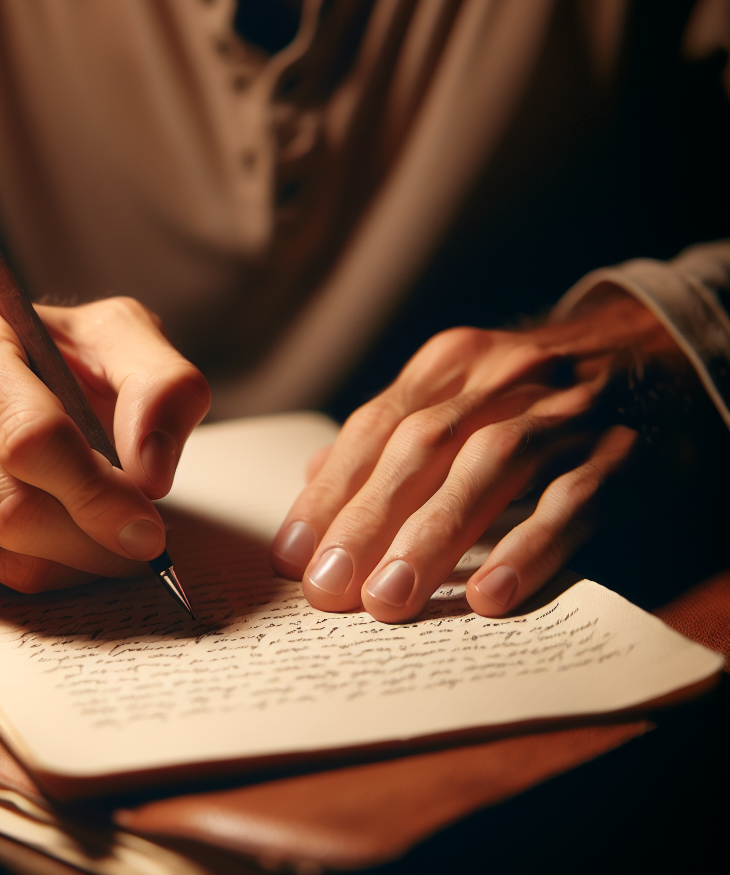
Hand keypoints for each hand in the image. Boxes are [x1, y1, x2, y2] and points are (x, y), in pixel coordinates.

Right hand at [0, 297, 210, 591]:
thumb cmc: (54, 359)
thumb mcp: (118, 340)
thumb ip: (161, 385)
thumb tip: (150, 474)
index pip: (30, 437)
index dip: (98, 492)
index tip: (148, 526)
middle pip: (12, 509)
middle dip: (94, 537)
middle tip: (140, 540)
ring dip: (76, 560)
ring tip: (106, 531)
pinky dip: (40, 571)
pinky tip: (61, 539)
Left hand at [270, 292, 693, 620]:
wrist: (656, 346)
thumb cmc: (535, 388)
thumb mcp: (460, 388)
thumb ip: (392, 432)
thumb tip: (314, 475)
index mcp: (453, 363)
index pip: (378, 426)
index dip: (331, 490)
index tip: (291, 552)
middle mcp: (503, 378)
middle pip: (423, 446)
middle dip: (367, 518)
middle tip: (326, 588)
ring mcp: (566, 412)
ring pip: (491, 469)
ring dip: (433, 537)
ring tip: (388, 600)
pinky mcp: (624, 452)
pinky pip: (573, 500)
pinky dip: (527, 547)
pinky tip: (489, 593)